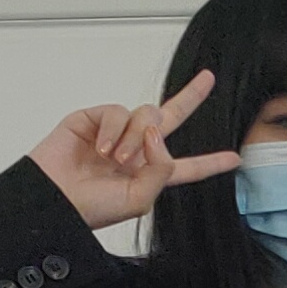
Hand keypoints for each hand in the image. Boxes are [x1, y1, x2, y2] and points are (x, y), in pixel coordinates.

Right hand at [30, 69, 240, 230]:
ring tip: (115, 158)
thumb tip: (157, 135)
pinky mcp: (92, 119)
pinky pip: (117, 110)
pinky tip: (100, 148)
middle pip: (170, 118)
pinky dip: (113, 128)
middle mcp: (136, 150)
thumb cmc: (91, 208)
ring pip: (145, 114)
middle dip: (190, 97)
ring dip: (134, 136)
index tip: (234, 159)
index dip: (210, 163)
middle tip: (208, 79)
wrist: (52, 199)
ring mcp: (115, 132)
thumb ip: (160, 169)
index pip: (186, 167)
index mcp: (150, 175)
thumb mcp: (138, 200)